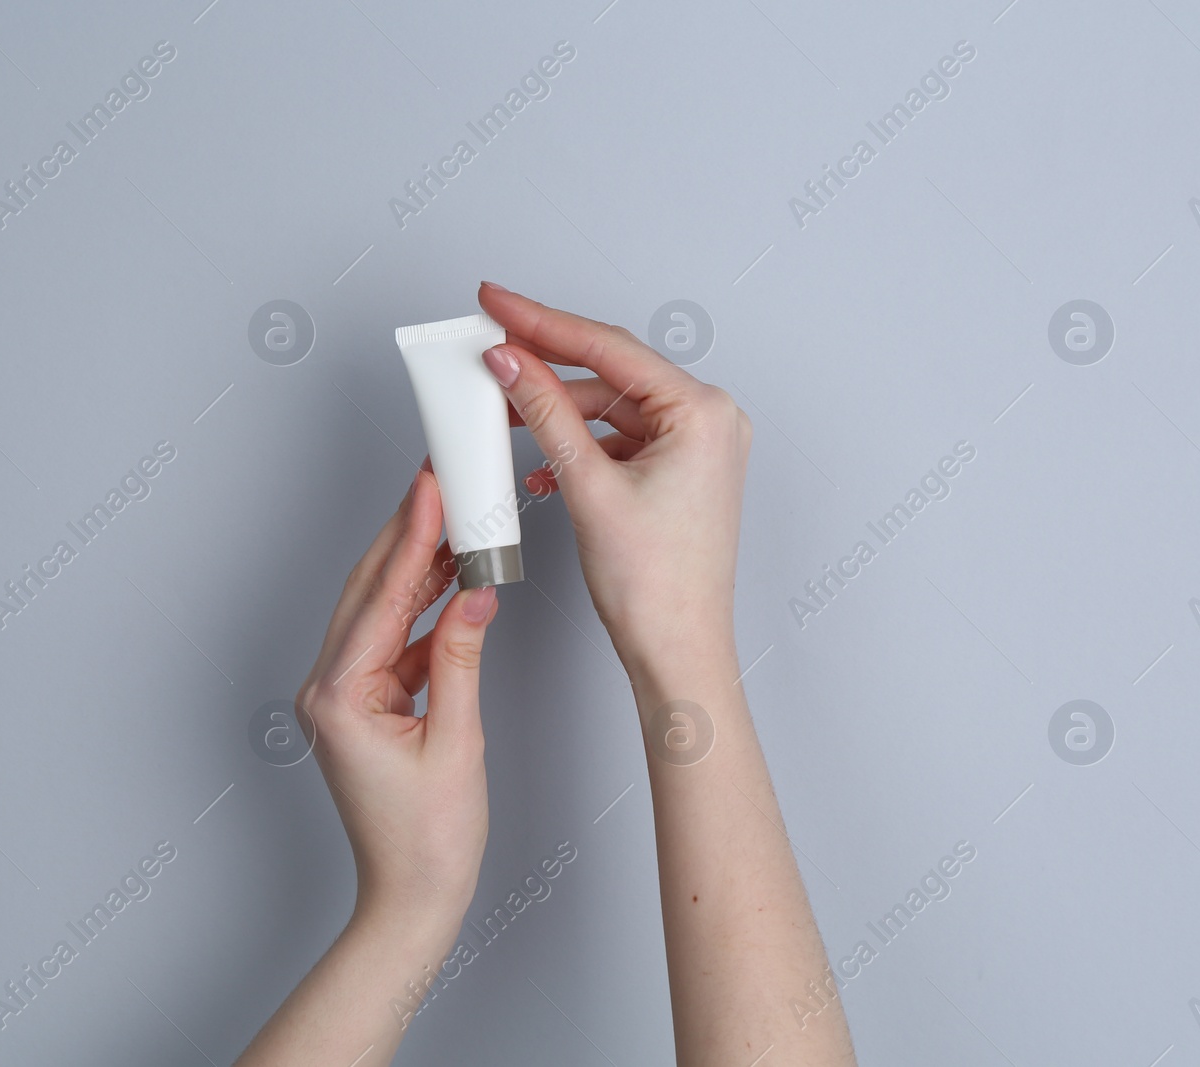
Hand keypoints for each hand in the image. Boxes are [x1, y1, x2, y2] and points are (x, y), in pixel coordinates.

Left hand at [296, 464, 499, 944]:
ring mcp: (341, 697)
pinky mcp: (362, 705)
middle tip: (436, 484)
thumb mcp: (457, 741)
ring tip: (453, 523)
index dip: (412, 537)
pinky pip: (391, 642)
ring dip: (415, 569)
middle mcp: (328, 689)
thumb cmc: (427, 840)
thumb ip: (462, 658)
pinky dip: (421, 613)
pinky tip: (452, 587)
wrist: (411, 897)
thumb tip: (474, 594)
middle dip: (405, 535)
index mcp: (339, 697)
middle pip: (367, 590)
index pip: (380, 597)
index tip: (430, 489)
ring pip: (377, 610)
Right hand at [476, 282, 751, 672]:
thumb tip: (512, 363)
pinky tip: (540, 466)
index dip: (541, 321)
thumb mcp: (588, 486)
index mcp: (703, 411)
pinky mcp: (679, 472)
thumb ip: (545, 413)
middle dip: (545, 366)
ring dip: (555, 414)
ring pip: (609, 408)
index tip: (497, 302)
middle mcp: (709, 420)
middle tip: (490, 346)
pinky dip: (577, 447)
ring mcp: (696, 446)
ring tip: (503, 415)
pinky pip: (618, 440)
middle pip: (609, 373)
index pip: (608, 347)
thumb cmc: (657, 587)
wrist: (677, 652)